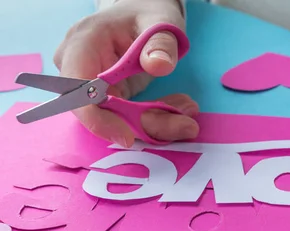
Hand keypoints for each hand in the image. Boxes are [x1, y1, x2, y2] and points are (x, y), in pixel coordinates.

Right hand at [53, 0, 198, 146]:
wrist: (144, 14)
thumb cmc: (148, 13)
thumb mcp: (161, 22)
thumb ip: (160, 43)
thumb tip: (158, 65)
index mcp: (83, 43)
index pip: (77, 90)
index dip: (97, 119)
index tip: (128, 137)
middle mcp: (78, 66)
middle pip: (101, 111)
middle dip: (144, 123)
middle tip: (187, 125)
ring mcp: (91, 83)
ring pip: (117, 119)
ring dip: (156, 122)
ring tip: (190, 112)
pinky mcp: (108, 95)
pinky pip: (128, 117)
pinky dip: (156, 117)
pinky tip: (181, 109)